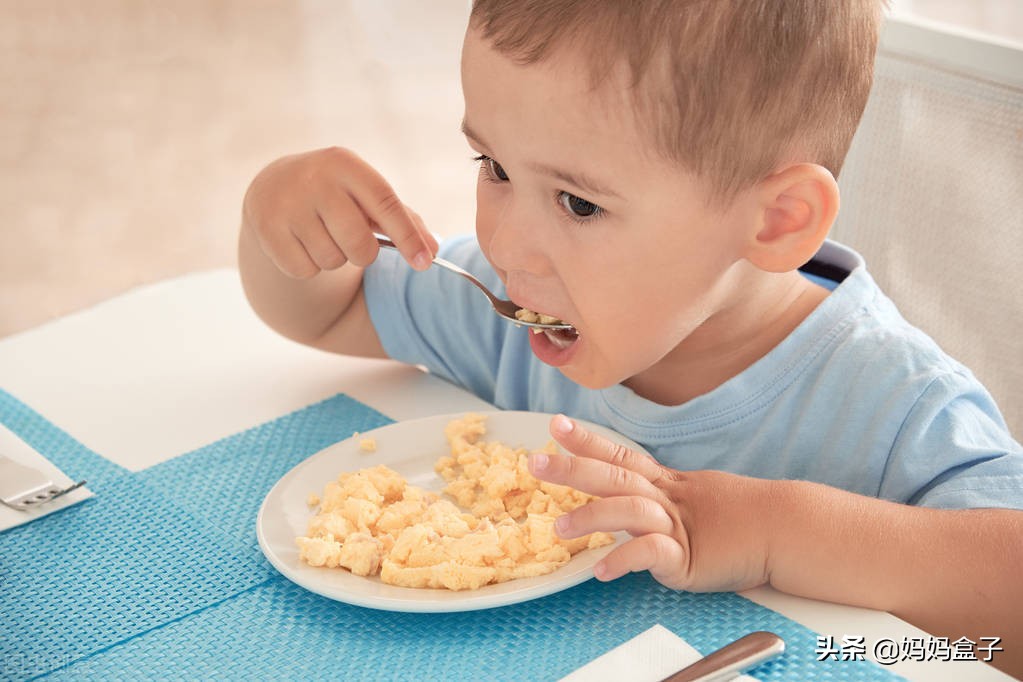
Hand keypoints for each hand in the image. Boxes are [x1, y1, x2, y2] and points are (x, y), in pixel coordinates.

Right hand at [242, 147, 436, 278]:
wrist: (274, 186)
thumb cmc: (337, 194)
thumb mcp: (367, 195)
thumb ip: (403, 220)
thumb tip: (432, 251)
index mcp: (344, 163)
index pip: (385, 204)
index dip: (407, 236)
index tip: (425, 263)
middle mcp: (314, 179)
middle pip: (360, 244)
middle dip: (364, 254)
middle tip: (353, 241)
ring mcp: (287, 203)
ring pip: (332, 260)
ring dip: (334, 258)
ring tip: (321, 234)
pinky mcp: (266, 228)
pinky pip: (305, 270)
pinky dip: (309, 266)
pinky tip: (300, 242)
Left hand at [529, 415, 773, 591]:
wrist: (786, 529)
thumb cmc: (740, 517)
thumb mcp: (693, 499)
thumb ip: (658, 500)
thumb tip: (625, 503)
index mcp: (665, 484)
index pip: (620, 456)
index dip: (587, 440)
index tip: (556, 425)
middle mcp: (666, 498)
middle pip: (613, 476)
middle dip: (572, 468)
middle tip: (536, 463)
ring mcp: (676, 526)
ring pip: (629, 511)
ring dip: (592, 517)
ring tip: (560, 529)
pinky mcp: (688, 558)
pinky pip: (652, 555)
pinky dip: (625, 559)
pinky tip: (602, 570)